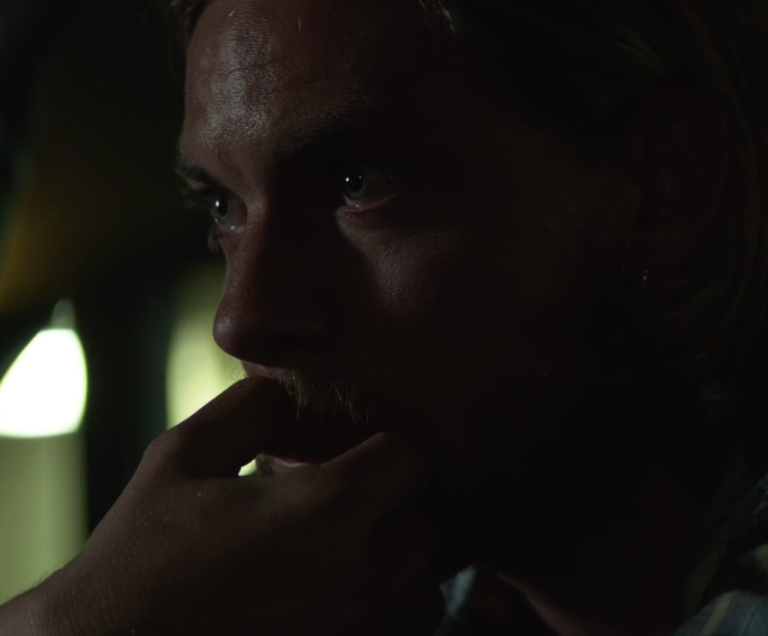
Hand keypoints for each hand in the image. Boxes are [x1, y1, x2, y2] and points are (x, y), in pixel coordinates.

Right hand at [10, 377, 440, 635]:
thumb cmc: (138, 558)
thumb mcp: (181, 457)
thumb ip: (246, 410)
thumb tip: (286, 395)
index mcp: (327, 509)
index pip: (411, 459)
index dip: (383, 449)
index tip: (348, 456)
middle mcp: (362, 576)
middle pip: (424, 525)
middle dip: (389, 508)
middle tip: (338, 508)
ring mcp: (360, 633)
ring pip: (423, 588)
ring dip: (394, 568)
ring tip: (336, 559)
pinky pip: (401, 633)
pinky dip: (381, 614)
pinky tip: (327, 601)